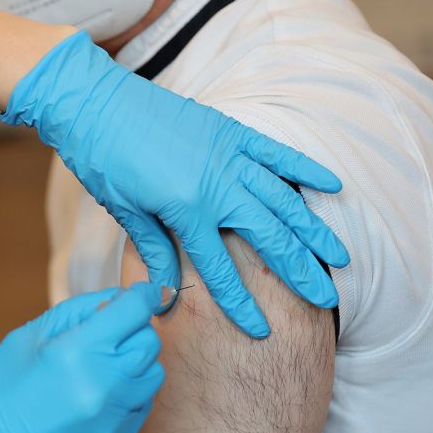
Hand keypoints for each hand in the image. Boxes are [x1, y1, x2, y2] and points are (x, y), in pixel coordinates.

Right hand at [0, 283, 165, 432]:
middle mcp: (106, 385)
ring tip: (102, 367)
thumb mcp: (25, 338)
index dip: (141, 295)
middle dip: (135, 329)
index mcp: (78, 351)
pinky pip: (141, 408)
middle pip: (149, 342)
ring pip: (152, 376)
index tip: (142, 293)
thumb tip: (115, 299)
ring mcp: (115, 419)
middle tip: (110, 332)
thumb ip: (76, 312)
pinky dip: (128, 395)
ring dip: (135, 363)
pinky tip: (96, 398)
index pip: (134, 310)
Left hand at [3, 31, 349, 337]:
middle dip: (299, 271)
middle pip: (268, 237)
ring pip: (282, 198)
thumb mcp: (124, 211)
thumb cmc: (103, 159)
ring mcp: (227, 154)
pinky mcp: (229, 131)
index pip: (220, 269)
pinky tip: (332, 186)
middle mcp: (216, 183)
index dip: (240, 305)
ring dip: (312, 229)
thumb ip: (154, 252)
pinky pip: (275, 152)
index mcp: (186, 209)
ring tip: (338, 257)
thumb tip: (167, 296)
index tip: (262, 332)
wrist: (93, 101)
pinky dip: (304, 168)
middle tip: (327, 299)